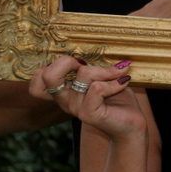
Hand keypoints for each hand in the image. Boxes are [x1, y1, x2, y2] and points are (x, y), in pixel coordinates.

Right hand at [29, 55, 143, 138]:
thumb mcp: (105, 77)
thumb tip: (100, 48)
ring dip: (106, 70)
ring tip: (119, 73)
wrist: (131, 123)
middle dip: (67, 61)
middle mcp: (65, 100)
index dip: (52, 64)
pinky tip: (123, 83)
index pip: (39, 78)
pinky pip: (97, 88)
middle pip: (48, 76)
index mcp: (65, 91)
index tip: (77, 62)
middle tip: (86, 63)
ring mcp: (75, 107)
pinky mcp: (88, 113)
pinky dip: (114, 82)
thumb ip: (96, 66)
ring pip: (83, 74)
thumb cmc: (119, 98)